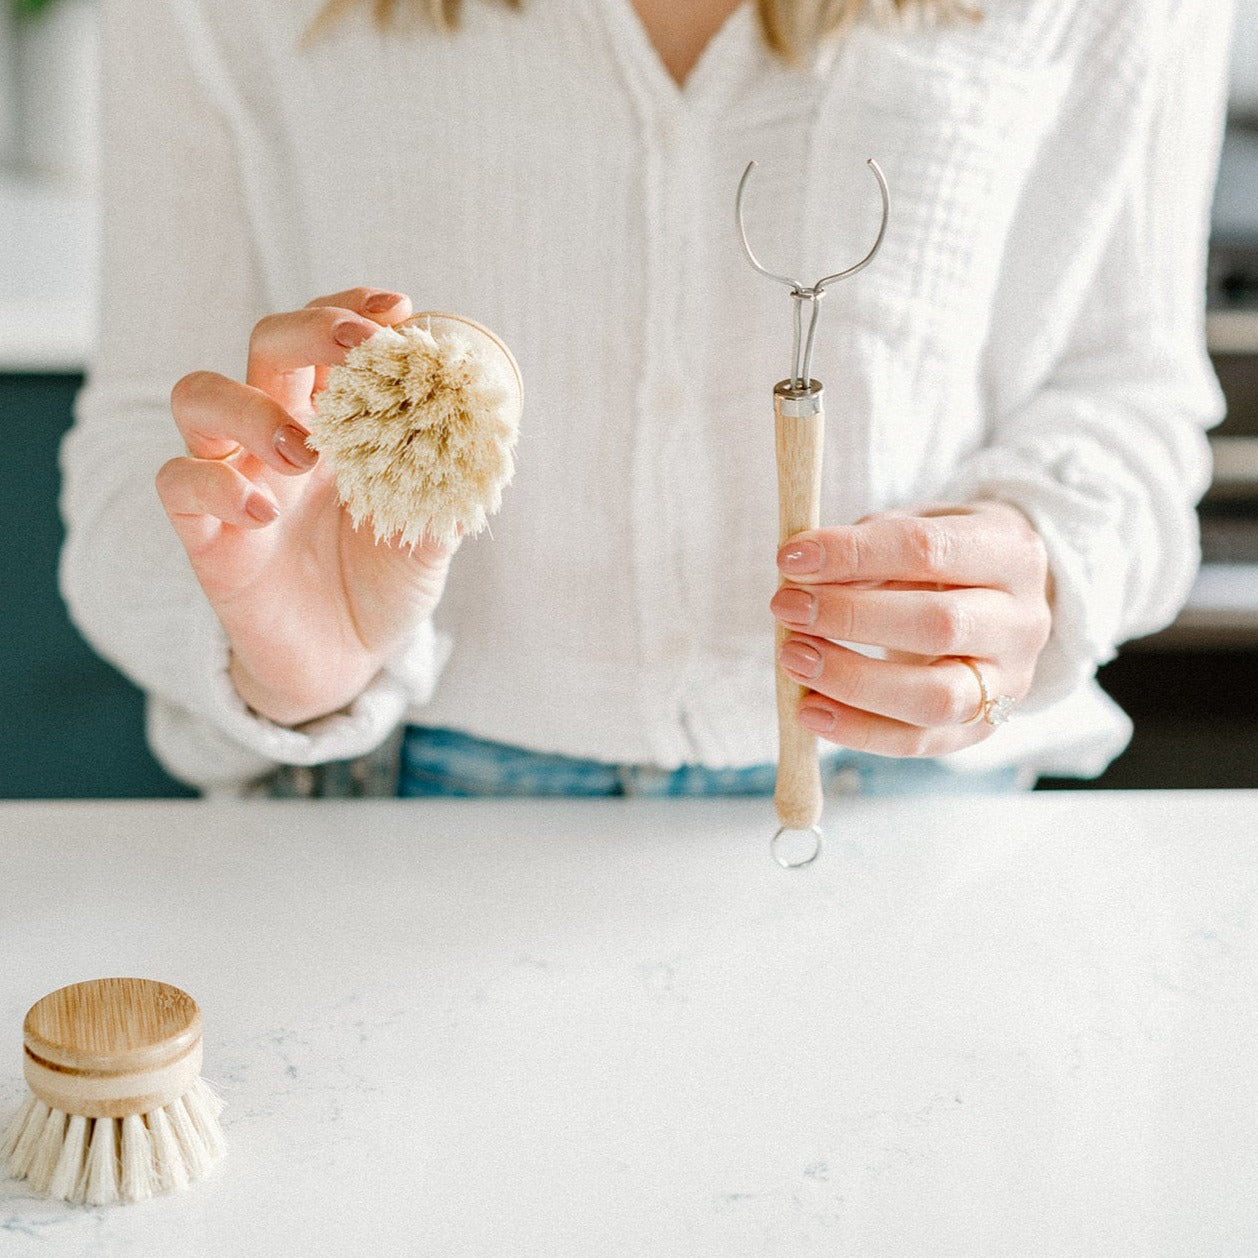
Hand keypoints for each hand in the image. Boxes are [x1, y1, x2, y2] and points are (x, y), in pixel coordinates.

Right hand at [157, 287, 455, 725]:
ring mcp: (235, 476)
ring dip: (251, 406)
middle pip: (264, 344)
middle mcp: (277, 435)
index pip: (326, 337)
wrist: (343, 660)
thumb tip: (481, 440)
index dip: (352, 311)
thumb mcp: (428, 538)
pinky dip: (217, 484)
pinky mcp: (204, 531)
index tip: (398, 311)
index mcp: (334, 422)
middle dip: (308, 330)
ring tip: (307, 451)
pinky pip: (179, 482)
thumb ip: (448, 490)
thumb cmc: (383, 585)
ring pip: (198, 396)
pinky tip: (265, 512)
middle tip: (358, 349)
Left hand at [770, 501, 1052, 755]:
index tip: (791, 557)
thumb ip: (865, 549)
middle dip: (850, 617)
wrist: (997, 602)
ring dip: (852, 680)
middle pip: (939, 624)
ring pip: (935, 696)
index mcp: (1011, 552)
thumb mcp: (913, 529)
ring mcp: (1010, 682)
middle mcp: (1023, 620)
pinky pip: (919, 742)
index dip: (854, 554)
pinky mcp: (982, 728)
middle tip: (785, 607)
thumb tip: (802, 578)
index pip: (928, 550)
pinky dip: (857, 730)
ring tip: (793, 658)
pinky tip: (808, 709)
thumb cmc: (941, 560)